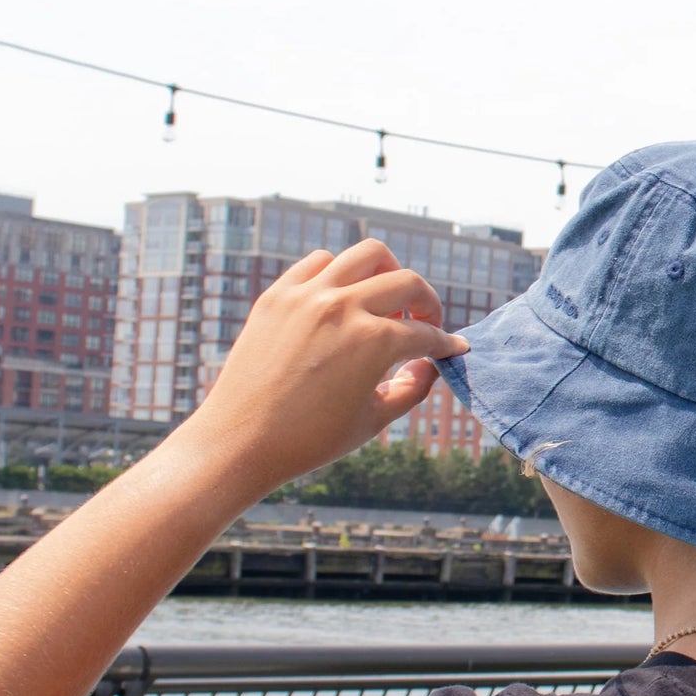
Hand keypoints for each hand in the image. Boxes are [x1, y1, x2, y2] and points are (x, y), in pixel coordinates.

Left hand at [183, 240, 469, 489]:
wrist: (242, 440)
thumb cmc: (311, 439)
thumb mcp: (374, 420)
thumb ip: (413, 388)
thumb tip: (430, 364)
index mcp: (373, 341)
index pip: (425, 333)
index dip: (446, 343)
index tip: (453, 348)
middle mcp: (343, 307)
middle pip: (406, 281)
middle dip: (427, 302)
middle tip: (425, 322)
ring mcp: (307, 295)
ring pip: (366, 255)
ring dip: (387, 274)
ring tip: (384, 303)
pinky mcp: (277, 295)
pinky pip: (319, 263)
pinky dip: (341, 274)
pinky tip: (344, 301)